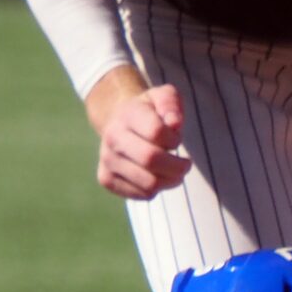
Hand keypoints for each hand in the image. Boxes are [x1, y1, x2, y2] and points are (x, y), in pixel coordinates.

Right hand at [91, 79, 190, 200]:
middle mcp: (112, 137)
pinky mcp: (106, 179)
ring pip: (149, 183)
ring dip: (170, 181)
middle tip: (185, 165)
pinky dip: (156, 190)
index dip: (174, 140)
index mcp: (128, 114)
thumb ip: (171, 103)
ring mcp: (107, 160)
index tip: (176, 140)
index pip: (157, 132)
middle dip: (178, 167)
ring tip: (174, 173)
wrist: (118, 122)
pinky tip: (156, 177)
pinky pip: (141, 195)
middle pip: (151, 160)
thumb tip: (174, 123)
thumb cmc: (149, 111)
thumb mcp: (163, 97)